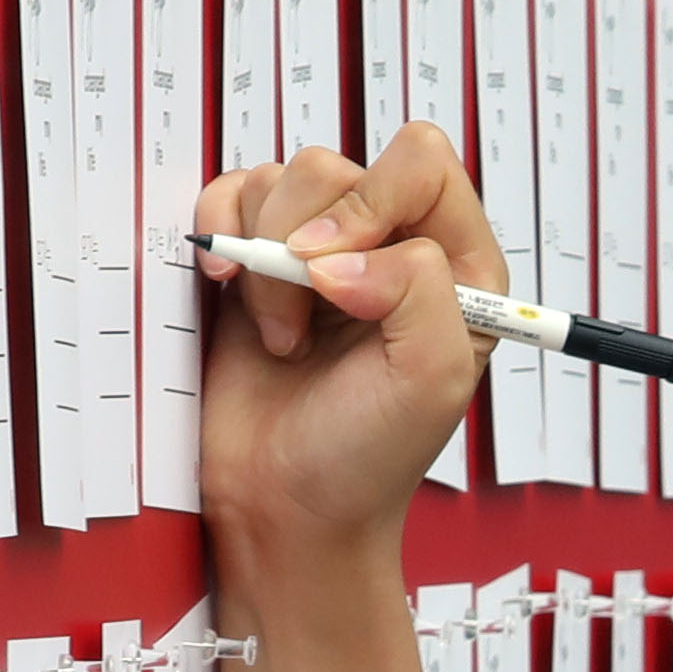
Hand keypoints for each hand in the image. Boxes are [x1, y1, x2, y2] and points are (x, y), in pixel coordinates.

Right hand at [196, 128, 504, 570]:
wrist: (284, 509)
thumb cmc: (367, 456)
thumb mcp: (430, 379)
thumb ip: (416, 290)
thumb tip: (338, 253)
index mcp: (455, 263)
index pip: (420, 162)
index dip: (373, 200)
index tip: (338, 275)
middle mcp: (389, 244)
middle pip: (337, 166)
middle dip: (304, 246)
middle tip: (304, 324)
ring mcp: (317, 250)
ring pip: (279, 180)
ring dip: (263, 260)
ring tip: (280, 336)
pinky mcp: (252, 261)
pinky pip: (229, 195)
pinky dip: (217, 233)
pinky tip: (226, 290)